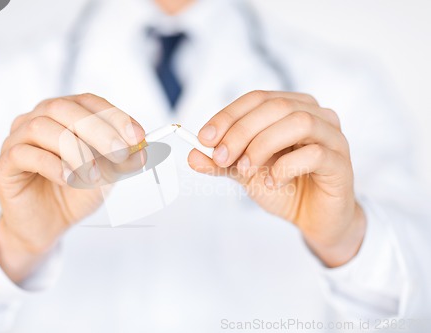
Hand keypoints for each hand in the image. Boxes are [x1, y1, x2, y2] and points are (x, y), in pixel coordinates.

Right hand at [0, 93, 144, 281]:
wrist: (50, 223)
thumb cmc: (75, 192)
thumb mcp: (107, 174)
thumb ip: (122, 160)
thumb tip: (143, 150)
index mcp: (65, 115)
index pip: (89, 102)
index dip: (114, 116)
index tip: (138, 136)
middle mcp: (39, 119)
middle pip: (64, 109)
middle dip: (98, 130)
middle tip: (120, 151)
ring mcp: (18, 139)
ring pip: (43, 128)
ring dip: (75, 150)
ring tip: (92, 174)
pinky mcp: (5, 164)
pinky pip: (24, 154)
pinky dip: (52, 165)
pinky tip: (69, 179)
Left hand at [188, 91, 365, 266]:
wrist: (314, 218)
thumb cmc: (284, 187)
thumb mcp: (245, 173)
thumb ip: (221, 163)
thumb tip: (192, 155)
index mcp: (291, 108)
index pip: (257, 98)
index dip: (228, 116)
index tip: (204, 138)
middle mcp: (315, 114)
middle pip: (275, 107)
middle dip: (241, 131)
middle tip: (220, 157)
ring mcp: (332, 136)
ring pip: (298, 122)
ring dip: (263, 145)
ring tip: (245, 170)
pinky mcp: (341, 162)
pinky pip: (315, 153)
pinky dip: (285, 167)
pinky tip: (272, 183)